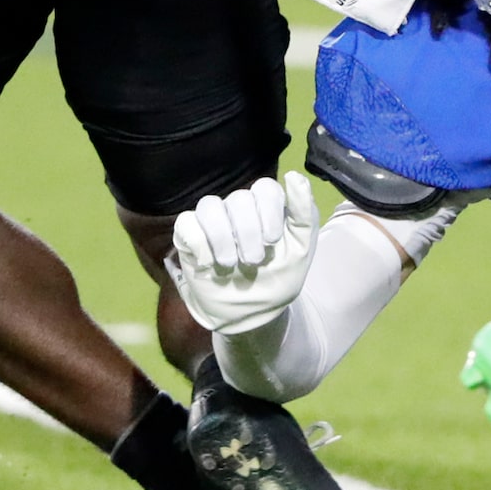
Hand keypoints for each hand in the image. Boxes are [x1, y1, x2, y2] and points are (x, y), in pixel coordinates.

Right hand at [168, 173, 320, 333]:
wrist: (252, 312)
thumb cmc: (279, 275)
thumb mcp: (301, 248)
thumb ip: (304, 212)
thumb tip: (295, 176)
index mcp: (266, 206)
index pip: (264, 187)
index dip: (269, 213)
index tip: (273, 241)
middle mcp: (238, 207)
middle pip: (238, 198)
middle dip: (248, 234)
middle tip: (254, 260)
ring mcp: (212, 220)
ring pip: (209, 206)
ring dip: (223, 238)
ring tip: (231, 263)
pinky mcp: (188, 237)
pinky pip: (186, 223)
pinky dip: (199, 244)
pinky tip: (210, 264)